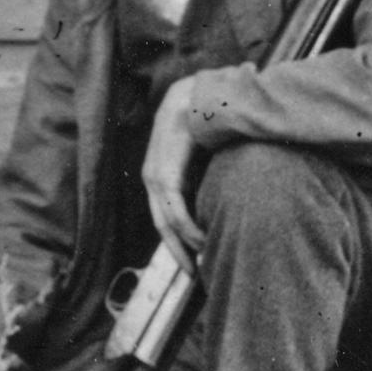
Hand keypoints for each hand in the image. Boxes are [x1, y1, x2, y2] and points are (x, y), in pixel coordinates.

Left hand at [144, 72, 212, 261]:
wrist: (199, 95)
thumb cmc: (206, 122)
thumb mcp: (204, 155)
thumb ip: (205, 178)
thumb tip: (219, 201)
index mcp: (160, 172)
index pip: (164, 214)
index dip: (177, 240)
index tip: (192, 261)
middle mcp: (152, 176)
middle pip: (161, 224)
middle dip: (178, 251)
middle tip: (194, 275)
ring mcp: (155, 176)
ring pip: (166, 223)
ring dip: (185, 245)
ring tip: (203, 262)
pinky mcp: (165, 175)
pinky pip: (175, 212)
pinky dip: (188, 231)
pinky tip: (202, 242)